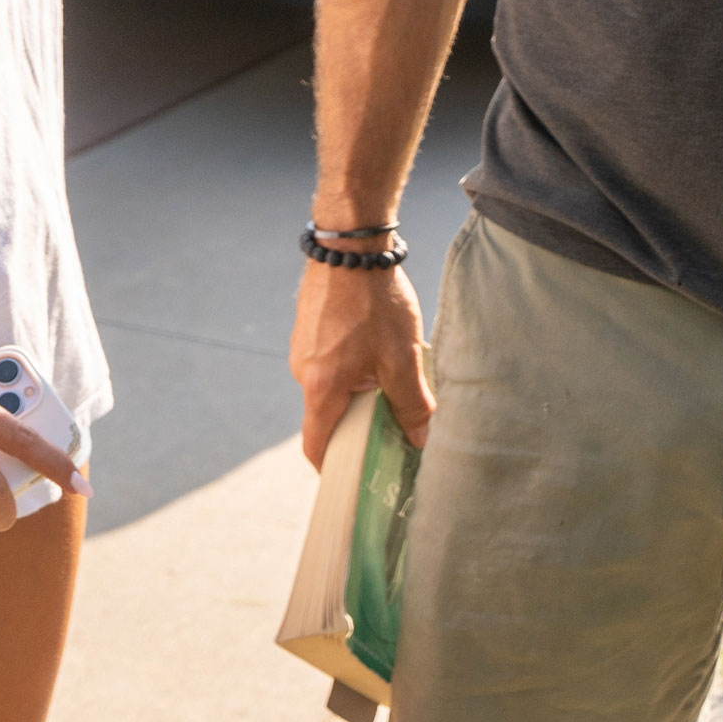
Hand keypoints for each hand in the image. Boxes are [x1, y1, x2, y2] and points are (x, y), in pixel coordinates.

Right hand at [290, 256, 435, 466]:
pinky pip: (328, 359)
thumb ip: (412, 404)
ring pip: (329, 383)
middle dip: (357, 421)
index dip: (332, 468)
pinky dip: (351, 362)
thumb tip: (420, 439)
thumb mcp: (402, 357)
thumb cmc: (375, 301)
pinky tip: (376, 341)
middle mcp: (302, 370)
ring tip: (390, 368)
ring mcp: (302, 346)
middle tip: (391, 418)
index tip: (353, 478)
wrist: (351, 243)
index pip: (315, 445)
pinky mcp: (308, 326)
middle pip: (326, 414)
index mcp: (320, 387)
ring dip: (357, 386)